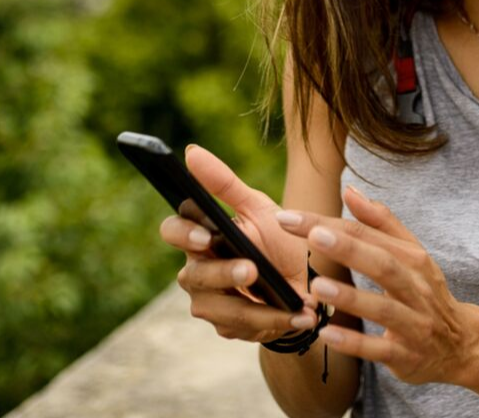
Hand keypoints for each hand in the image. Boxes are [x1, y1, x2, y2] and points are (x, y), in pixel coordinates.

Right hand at [158, 144, 319, 343]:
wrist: (305, 281)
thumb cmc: (276, 239)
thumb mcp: (258, 208)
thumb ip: (224, 183)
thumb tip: (191, 151)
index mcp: (200, 237)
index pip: (173, 231)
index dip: (183, 233)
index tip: (205, 233)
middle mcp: (197, 270)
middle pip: (193, 276)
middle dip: (224, 273)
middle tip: (252, 270)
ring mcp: (210, 301)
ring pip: (216, 309)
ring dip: (255, 307)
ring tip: (291, 303)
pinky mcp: (228, 327)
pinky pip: (241, 328)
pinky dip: (273, 321)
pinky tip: (298, 315)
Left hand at [275, 186, 477, 385]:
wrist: (461, 344)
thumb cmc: (425, 292)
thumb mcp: (412, 255)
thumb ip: (381, 222)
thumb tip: (350, 191)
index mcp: (413, 259)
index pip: (368, 236)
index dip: (330, 224)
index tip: (291, 217)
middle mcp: (415, 288)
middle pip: (382, 264)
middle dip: (348, 249)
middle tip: (312, 235)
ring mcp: (413, 323)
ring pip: (382, 308)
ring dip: (350, 297)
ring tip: (317, 286)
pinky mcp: (405, 356)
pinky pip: (378, 349)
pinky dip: (353, 343)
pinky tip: (326, 334)